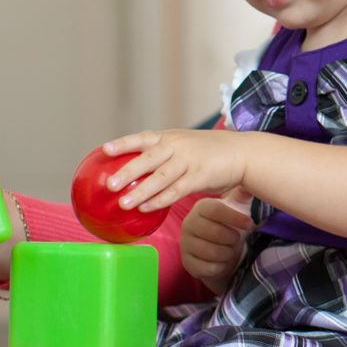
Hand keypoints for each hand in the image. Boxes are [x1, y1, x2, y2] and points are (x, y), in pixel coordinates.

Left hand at [101, 129, 247, 212]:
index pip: (142, 138)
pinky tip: (146, 209)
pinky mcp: (199, 177)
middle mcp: (177, 146)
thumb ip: (163, 152)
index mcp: (170, 137)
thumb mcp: (184, 144)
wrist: (241, 153)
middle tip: (109, 185)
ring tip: (123, 203)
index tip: (104, 150)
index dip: (123, 144)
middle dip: (126, 171)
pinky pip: (176, 191)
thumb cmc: (208, 151)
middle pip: (147, 159)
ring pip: (160, 178)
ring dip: (140, 191)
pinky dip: (160, 200)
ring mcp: (188, 161)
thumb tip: (135, 168)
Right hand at [180, 188, 253, 293]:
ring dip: (227, 253)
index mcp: (201, 208)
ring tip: (228, 249)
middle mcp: (189, 223)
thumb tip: (247, 185)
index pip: (216, 210)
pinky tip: (220, 261)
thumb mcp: (238, 209)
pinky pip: (208, 268)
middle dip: (233, 239)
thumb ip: (242, 196)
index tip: (250, 224)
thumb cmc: (229, 227)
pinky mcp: (186, 262)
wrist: (220, 251)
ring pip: (212, 252)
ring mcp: (185, 244)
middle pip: (215, 232)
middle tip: (235, 239)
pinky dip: (220, 267)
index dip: (235, 218)